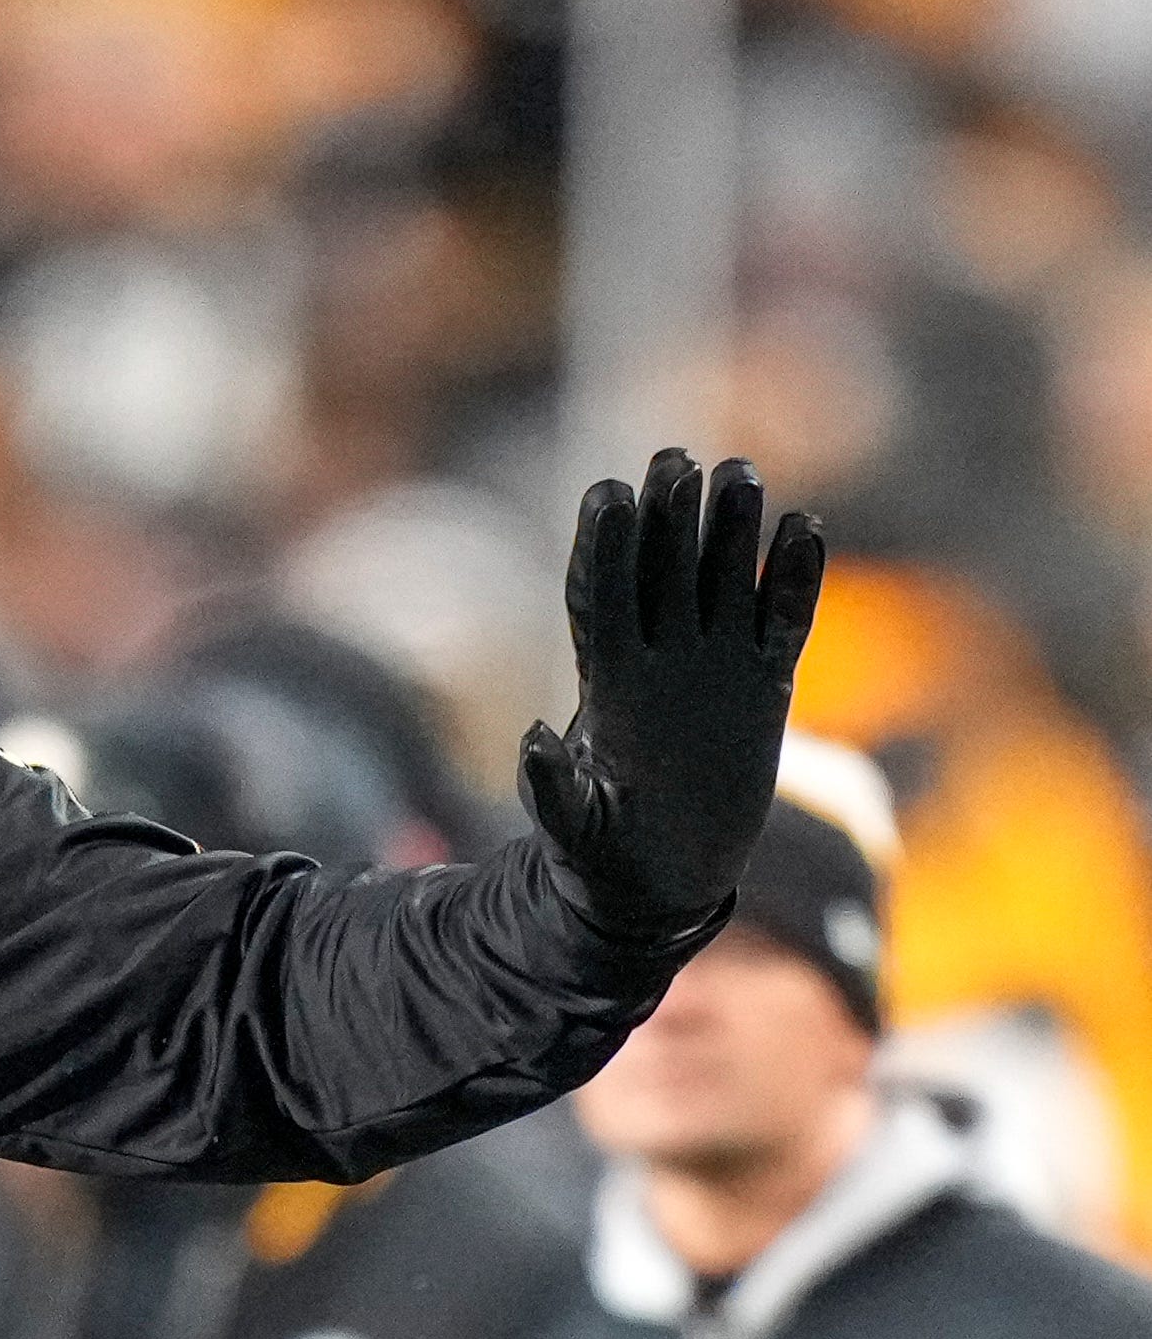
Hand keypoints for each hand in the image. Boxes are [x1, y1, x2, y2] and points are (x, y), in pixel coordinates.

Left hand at [521, 449, 826, 935]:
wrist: (662, 880)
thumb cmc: (602, 857)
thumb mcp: (572, 830)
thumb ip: (551, 790)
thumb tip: (532, 738)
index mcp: (605, 684)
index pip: (600, 597)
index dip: (602, 547)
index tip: (607, 493)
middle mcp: (658, 659)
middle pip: (661, 571)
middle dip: (667, 516)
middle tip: (676, 458)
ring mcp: (712, 665)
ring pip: (723, 581)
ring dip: (732, 529)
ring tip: (741, 472)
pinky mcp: (764, 682)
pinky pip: (783, 619)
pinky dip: (795, 579)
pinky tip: (806, 529)